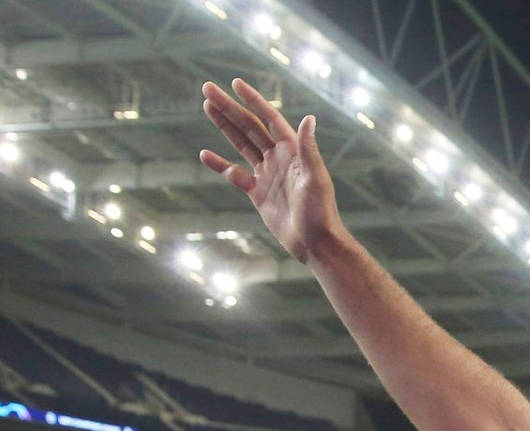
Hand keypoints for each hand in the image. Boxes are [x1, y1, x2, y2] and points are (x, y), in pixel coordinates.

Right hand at [198, 79, 345, 263]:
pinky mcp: (258, 193)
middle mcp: (279, 158)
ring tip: (207, 106)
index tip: (234, 83)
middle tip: (207, 88)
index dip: (252, 100)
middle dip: (229, 107)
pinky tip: (205, 154)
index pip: (269, 118)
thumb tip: (309, 118)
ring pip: (241, 144)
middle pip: (249, 127)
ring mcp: (267, 174)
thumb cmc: (320, 211)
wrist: (315, 243)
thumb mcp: (315, 178)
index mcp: (293, 151)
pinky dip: (220, 165)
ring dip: (224, 126)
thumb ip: (309, 149)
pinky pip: (236, 174)